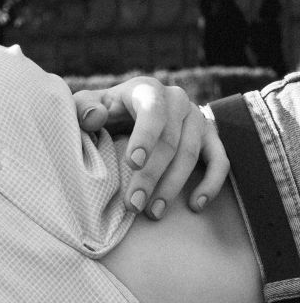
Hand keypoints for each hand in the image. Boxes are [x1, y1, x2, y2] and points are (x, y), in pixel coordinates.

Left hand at [73, 76, 228, 217]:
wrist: (135, 110)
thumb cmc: (108, 111)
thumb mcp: (89, 104)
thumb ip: (83, 108)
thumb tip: (94, 117)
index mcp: (147, 90)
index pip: (152, 111)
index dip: (144, 137)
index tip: (132, 163)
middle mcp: (178, 100)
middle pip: (170, 141)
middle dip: (151, 175)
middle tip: (134, 204)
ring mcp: (197, 118)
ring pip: (191, 154)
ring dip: (173, 186)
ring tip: (153, 212)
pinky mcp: (210, 136)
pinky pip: (220, 160)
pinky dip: (211, 183)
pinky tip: (195, 205)